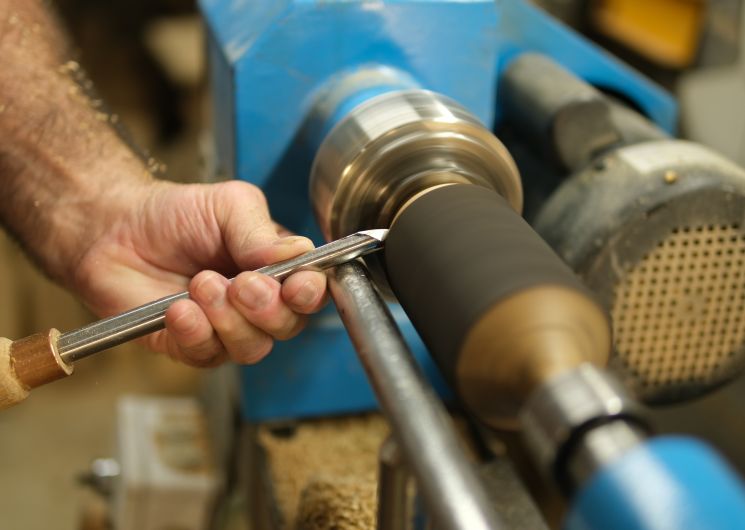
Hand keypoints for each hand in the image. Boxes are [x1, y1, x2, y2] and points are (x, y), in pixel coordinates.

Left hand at [73, 179, 326, 366]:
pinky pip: (207, 355)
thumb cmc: (176, 214)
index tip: (296, 286)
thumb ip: (262, 231)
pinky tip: (179, 309)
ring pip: (251, 348)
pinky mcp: (190, 345)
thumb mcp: (228, 205)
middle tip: (241, 282)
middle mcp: (257, 303)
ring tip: (201, 284)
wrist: (116, 229)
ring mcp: (225, 328)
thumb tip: (299, 255)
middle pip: (287, 326)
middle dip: (267, 308)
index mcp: (277, 268)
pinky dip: (196, 333)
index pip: (311, 292)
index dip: (309, 294)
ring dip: (229, 320)